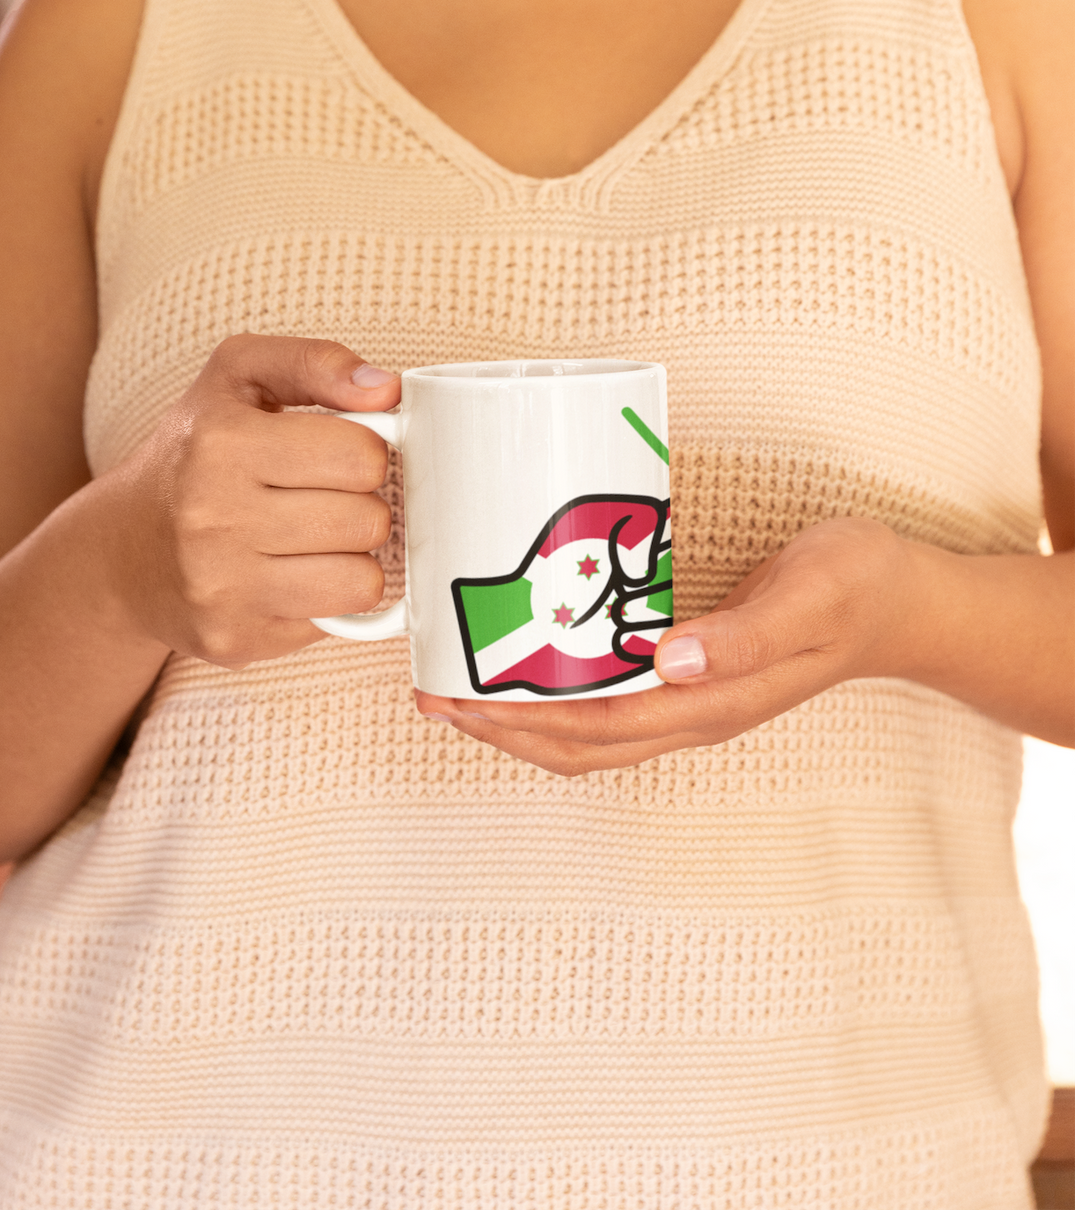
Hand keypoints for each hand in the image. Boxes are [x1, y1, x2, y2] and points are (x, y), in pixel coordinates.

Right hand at [107, 335, 400, 665]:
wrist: (121, 550)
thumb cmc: (193, 451)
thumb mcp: (239, 375)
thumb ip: (316, 362)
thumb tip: (386, 388)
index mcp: (220, 443)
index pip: (361, 456)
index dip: (366, 452)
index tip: (338, 454)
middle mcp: (212, 518)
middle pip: (368, 521)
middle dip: (362, 505)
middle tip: (326, 498)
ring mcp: (220, 588)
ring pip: (362, 581)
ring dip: (353, 557)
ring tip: (315, 538)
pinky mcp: (234, 639)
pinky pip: (336, 623)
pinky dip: (328, 599)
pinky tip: (291, 575)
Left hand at [416, 517, 926, 775]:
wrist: (904, 602)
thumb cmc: (856, 587)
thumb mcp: (809, 597)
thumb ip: (744, 634)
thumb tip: (670, 663)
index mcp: (710, 700)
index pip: (593, 729)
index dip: (517, 721)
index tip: (453, 698)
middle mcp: (691, 711)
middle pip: (575, 744)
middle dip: (496, 727)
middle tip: (428, 693)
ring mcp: (691, 700)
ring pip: (587, 733)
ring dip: (517, 718)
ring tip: (457, 686)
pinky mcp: (692, 676)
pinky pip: (609, 702)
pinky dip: (556, 694)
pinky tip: (530, 661)